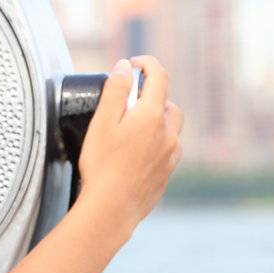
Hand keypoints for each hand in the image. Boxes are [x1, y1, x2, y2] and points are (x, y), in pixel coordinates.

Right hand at [77, 53, 183, 228]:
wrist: (112, 208)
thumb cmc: (103, 165)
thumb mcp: (102, 122)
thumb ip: (115, 91)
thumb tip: (124, 67)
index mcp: (152, 116)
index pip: (159, 77)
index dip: (147, 64)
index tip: (133, 64)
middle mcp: (168, 133)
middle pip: (169, 103)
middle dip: (152, 96)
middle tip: (128, 102)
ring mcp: (171, 155)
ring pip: (171, 128)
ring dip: (157, 121)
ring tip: (132, 129)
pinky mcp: (167, 173)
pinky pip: (168, 149)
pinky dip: (157, 142)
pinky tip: (136, 153)